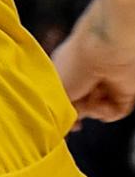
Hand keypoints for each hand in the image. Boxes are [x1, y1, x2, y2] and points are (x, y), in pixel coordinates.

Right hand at [55, 0, 134, 121]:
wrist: (104, 51)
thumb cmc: (75, 64)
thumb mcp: (54, 91)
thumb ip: (56, 109)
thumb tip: (61, 125)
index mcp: (64, 75)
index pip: (63, 100)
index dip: (62, 112)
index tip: (60, 121)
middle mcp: (85, 81)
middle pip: (80, 109)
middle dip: (79, 111)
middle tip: (78, 104)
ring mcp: (104, 87)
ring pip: (97, 113)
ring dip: (95, 110)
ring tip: (93, 99)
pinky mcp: (123, 93)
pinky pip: (115, 113)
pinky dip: (110, 111)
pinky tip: (105, 102)